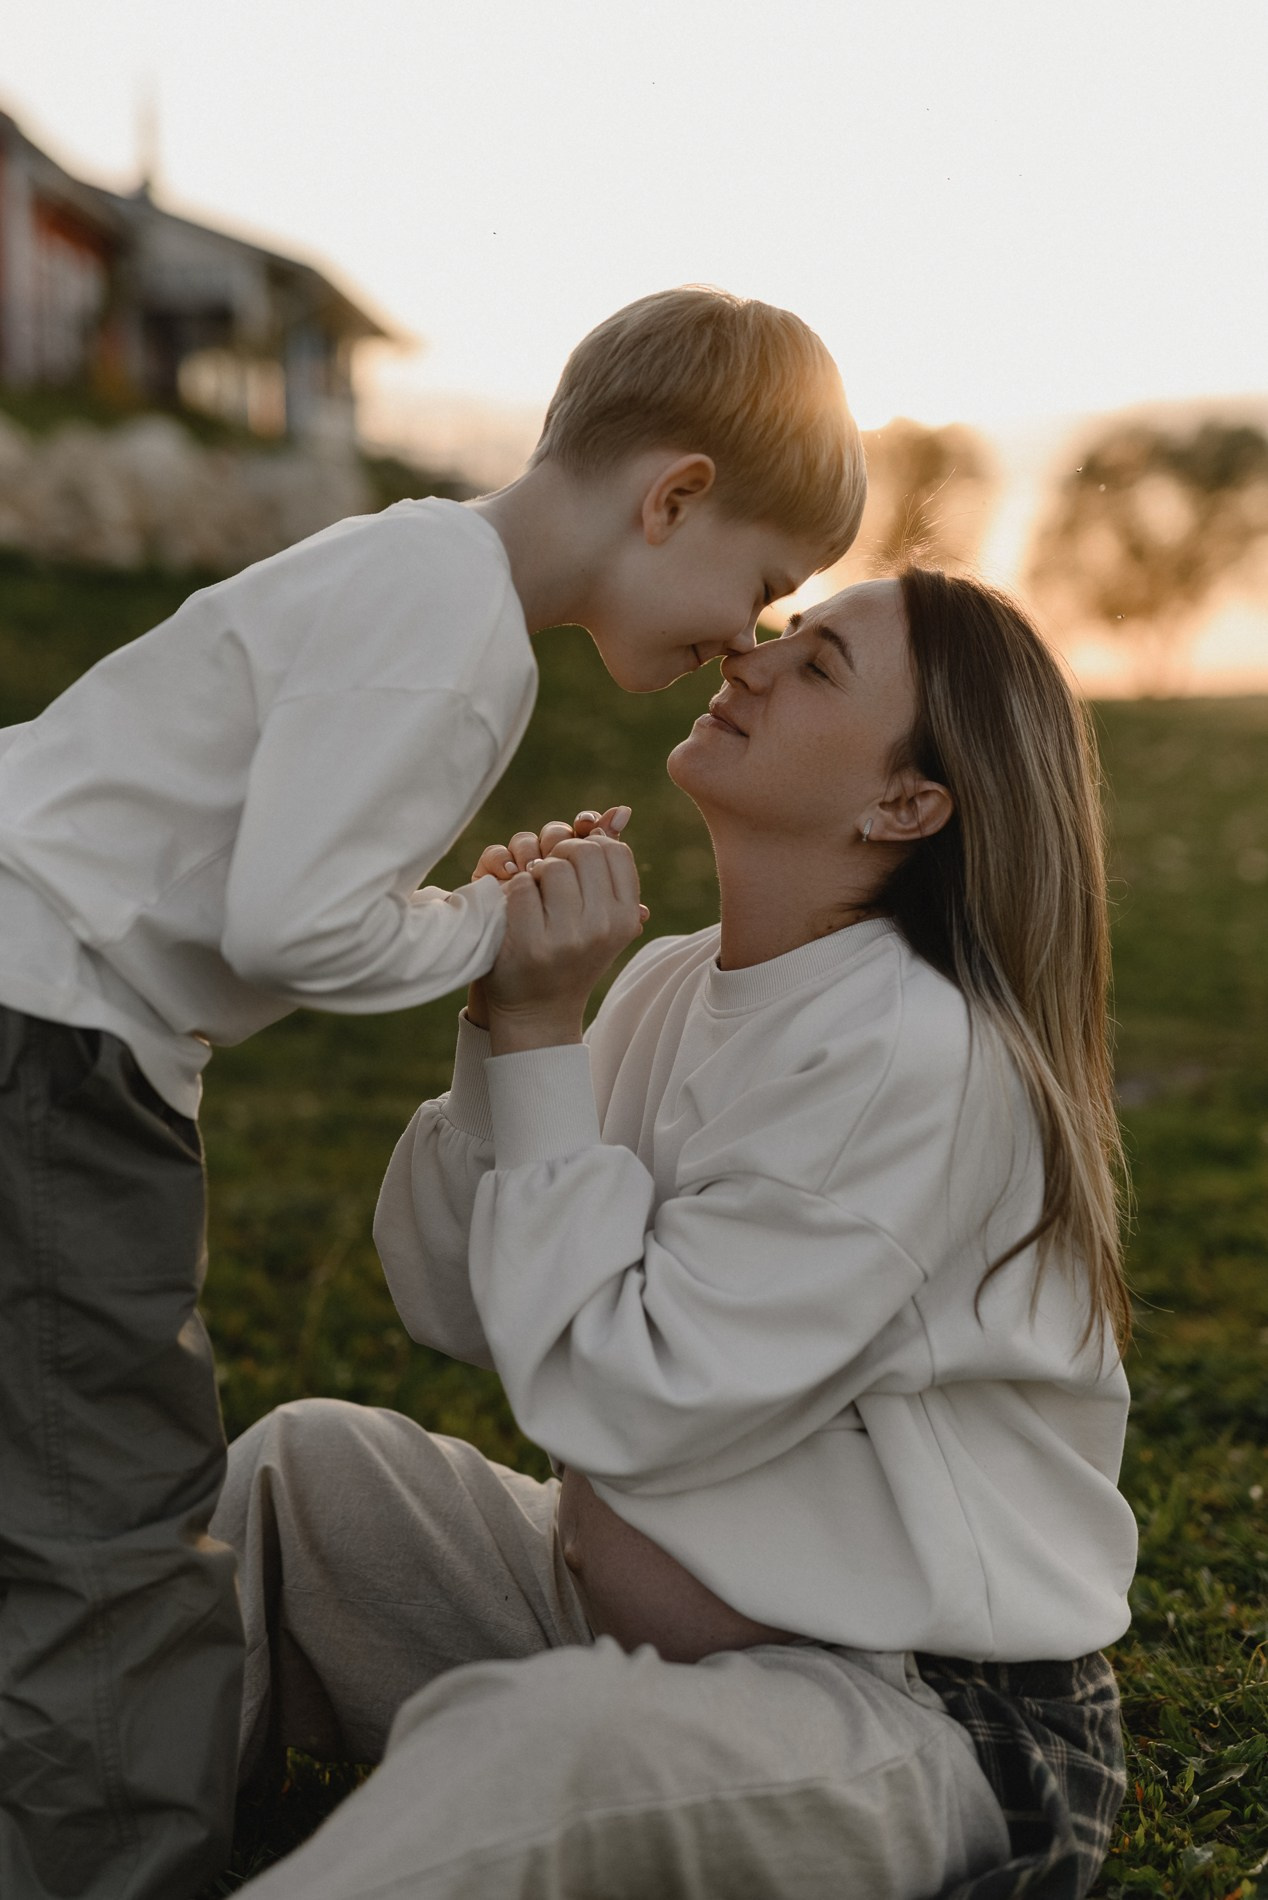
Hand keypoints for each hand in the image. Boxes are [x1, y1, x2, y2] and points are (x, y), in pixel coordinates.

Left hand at [466, 807, 633, 1027]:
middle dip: (559, 854)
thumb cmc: (568, 954)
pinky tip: (513, 909)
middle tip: (547, 875)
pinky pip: (521, 886)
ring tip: (532, 894)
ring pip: (551, 865)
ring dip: (534, 872)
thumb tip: (620, 811)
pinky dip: (511, 889)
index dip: (587, 847)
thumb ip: (607, 864)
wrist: (538, 1011)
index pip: (613, 851)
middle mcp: (603, 927)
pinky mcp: (531, 943)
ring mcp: (568, 937)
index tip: (572, 866)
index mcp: (625, 917)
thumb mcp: (599, 915)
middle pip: (582, 851)